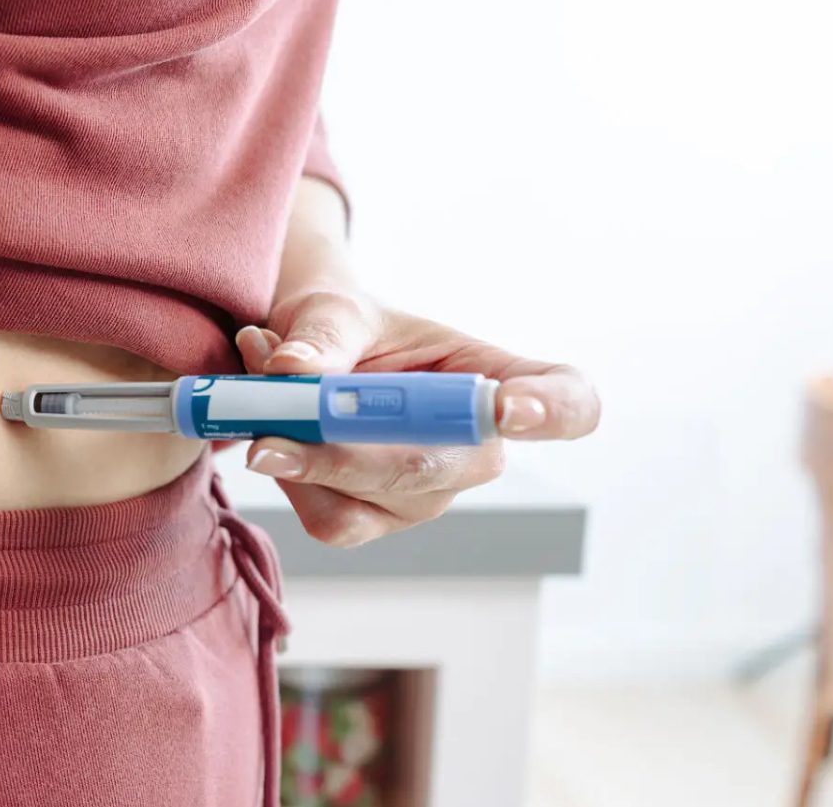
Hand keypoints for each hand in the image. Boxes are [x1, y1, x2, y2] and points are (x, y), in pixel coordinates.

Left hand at [234, 287, 599, 546]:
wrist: (303, 356)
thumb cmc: (342, 327)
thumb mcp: (333, 310)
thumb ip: (320, 335)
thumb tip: (291, 369)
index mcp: (493, 379)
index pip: (569, 403)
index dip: (553, 412)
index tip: (507, 408)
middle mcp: (473, 451)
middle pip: (431, 470)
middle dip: (343, 449)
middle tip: (273, 420)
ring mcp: (425, 496)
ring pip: (362, 503)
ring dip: (295, 453)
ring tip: (264, 388)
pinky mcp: (372, 522)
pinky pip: (326, 519)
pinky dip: (283, 472)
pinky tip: (269, 427)